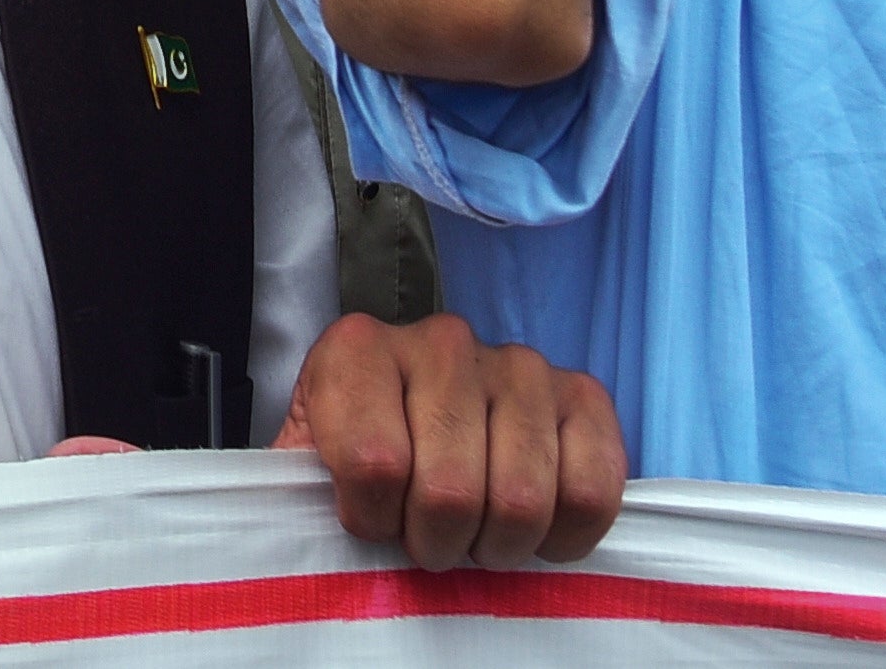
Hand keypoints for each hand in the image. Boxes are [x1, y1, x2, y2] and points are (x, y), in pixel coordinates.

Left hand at [274, 312, 626, 568]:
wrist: (421, 436)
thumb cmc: (359, 461)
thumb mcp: (307, 469)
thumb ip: (294, 490)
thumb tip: (293, 533)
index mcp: (357, 349)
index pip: (374, 464)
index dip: (372, 520)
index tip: (369, 518)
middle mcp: (441, 340)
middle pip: (450, 491)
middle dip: (438, 543)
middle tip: (429, 539)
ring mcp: (518, 363)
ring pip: (522, 500)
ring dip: (497, 545)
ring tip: (476, 533)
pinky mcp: (582, 395)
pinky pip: (592, 493)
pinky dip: (563, 536)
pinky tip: (533, 527)